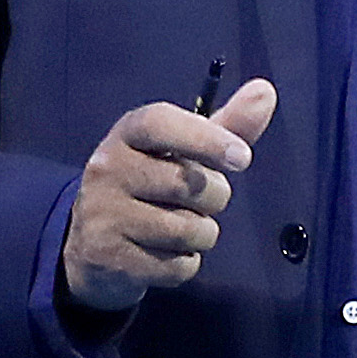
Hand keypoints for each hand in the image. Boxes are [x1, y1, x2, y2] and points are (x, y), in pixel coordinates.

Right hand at [60, 83, 278, 311]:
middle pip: (189, 184)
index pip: (161, 124)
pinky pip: (177, 266)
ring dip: (202, 235)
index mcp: (127, 135)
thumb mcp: (181, 153)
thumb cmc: (149, 188)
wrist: (91, 246)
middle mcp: (108, 169)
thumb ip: (225, 126)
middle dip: (214, 198)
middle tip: (198, 201)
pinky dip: (184, 264)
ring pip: (187, 230)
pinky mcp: (109, 258)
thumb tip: (265, 91)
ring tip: (182, 228)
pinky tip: (164, 254)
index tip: (242, 157)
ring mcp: (104, 214)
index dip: (206, 138)